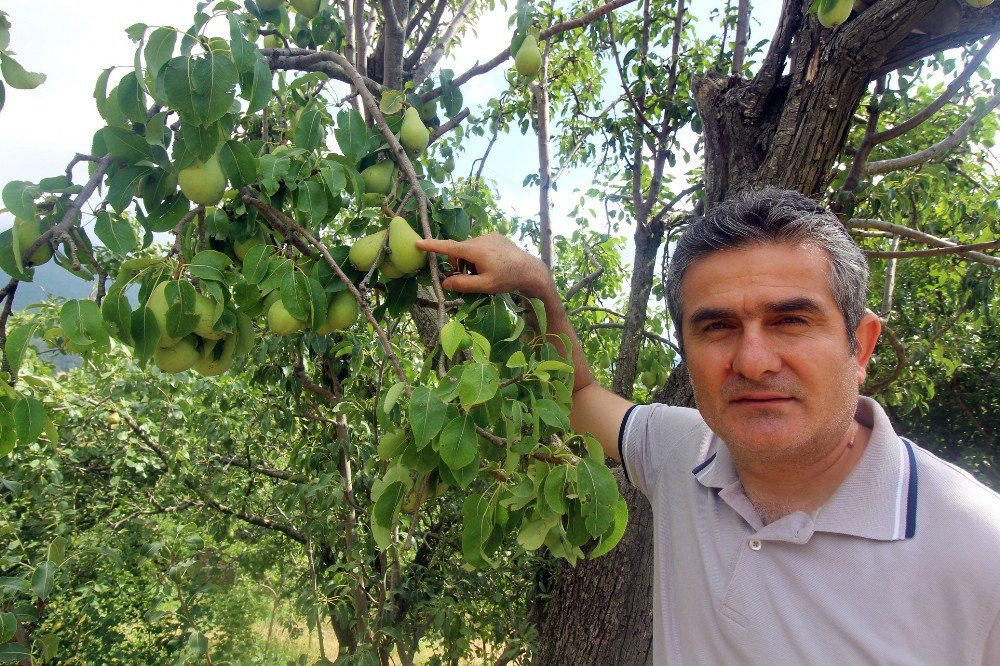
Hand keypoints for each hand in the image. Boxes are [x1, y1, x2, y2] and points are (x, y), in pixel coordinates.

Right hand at [415, 233, 551, 297]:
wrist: (530, 270)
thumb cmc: (508, 279)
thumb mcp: (485, 286)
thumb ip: (463, 284)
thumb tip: (445, 283)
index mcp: (475, 250)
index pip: (449, 247)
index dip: (433, 246)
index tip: (419, 243)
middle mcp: (480, 239)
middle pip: (459, 250)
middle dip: (459, 263)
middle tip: (469, 277)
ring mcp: (489, 236)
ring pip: (469, 248)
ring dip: (470, 260)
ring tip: (483, 272)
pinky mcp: (496, 236)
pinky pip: (480, 245)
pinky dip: (479, 255)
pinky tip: (492, 264)